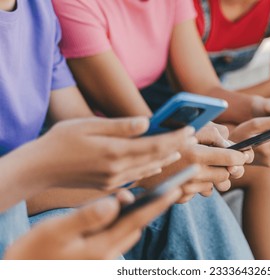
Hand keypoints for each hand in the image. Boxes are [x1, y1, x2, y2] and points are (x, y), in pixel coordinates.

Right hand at [4, 188, 181, 259]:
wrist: (22, 275)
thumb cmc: (34, 253)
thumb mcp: (56, 232)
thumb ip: (86, 217)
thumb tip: (114, 203)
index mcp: (101, 246)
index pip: (138, 221)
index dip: (159, 204)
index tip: (177, 190)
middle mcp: (108, 254)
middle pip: (138, 225)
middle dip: (156, 207)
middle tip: (171, 188)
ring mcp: (103, 257)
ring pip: (129, 230)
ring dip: (142, 214)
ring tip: (153, 195)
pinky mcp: (97, 257)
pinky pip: (118, 235)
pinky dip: (126, 221)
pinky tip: (123, 210)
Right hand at [14, 117, 196, 190]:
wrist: (40, 169)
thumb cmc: (60, 141)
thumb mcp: (88, 126)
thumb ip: (120, 126)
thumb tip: (148, 121)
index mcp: (114, 152)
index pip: (155, 145)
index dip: (175, 137)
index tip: (190, 128)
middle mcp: (118, 169)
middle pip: (156, 158)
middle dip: (176, 146)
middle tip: (192, 136)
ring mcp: (114, 180)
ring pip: (149, 169)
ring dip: (166, 159)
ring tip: (181, 149)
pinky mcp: (109, 185)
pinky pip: (137, 177)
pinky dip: (151, 169)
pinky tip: (158, 165)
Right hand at [138, 123, 252, 202]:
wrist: (133, 156)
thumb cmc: (162, 135)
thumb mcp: (187, 126)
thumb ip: (213, 132)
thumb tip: (229, 143)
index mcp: (195, 155)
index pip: (231, 160)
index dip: (239, 157)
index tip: (241, 154)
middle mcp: (192, 175)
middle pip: (226, 176)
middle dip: (226, 167)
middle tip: (220, 158)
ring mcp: (185, 189)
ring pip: (214, 186)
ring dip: (212, 177)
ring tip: (201, 165)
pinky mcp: (178, 197)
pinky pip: (198, 193)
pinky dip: (198, 185)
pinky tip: (188, 173)